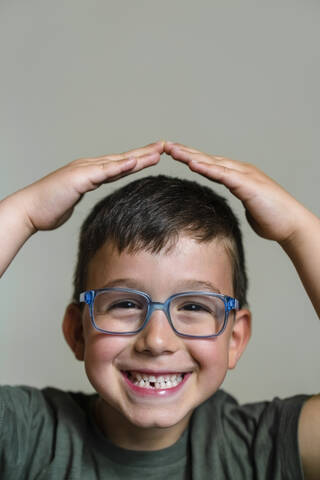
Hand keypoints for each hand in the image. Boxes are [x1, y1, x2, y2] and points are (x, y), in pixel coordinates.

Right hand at [14, 141, 163, 233]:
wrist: (30, 210)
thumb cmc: (49, 208)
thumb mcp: (74, 201)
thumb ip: (85, 196)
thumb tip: (94, 202)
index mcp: (90, 173)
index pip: (119, 165)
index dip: (138, 160)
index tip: (155, 156)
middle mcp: (89, 167)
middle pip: (123, 159)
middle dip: (145, 153)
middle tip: (165, 146)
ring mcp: (85, 170)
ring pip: (117, 162)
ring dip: (139, 156)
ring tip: (158, 151)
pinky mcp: (80, 178)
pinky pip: (104, 171)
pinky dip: (120, 166)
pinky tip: (134, 162)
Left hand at [165, 142, 306, 243]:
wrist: (290, 224)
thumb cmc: (271, 218)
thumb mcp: (246, 207)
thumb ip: (235, 201)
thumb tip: (223, 208)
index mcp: (237, 176)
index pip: (209, 164)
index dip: (190, 157)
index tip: (172, 154)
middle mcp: (239, 171)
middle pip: (207, 158)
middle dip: (185, 151)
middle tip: (165, 145)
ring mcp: (244, 175)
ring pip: (212, 162)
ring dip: (191, 155)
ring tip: (172, 150)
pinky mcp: (247, 185)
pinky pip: (223, 175)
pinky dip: (207, 168)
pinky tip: (193, 163)